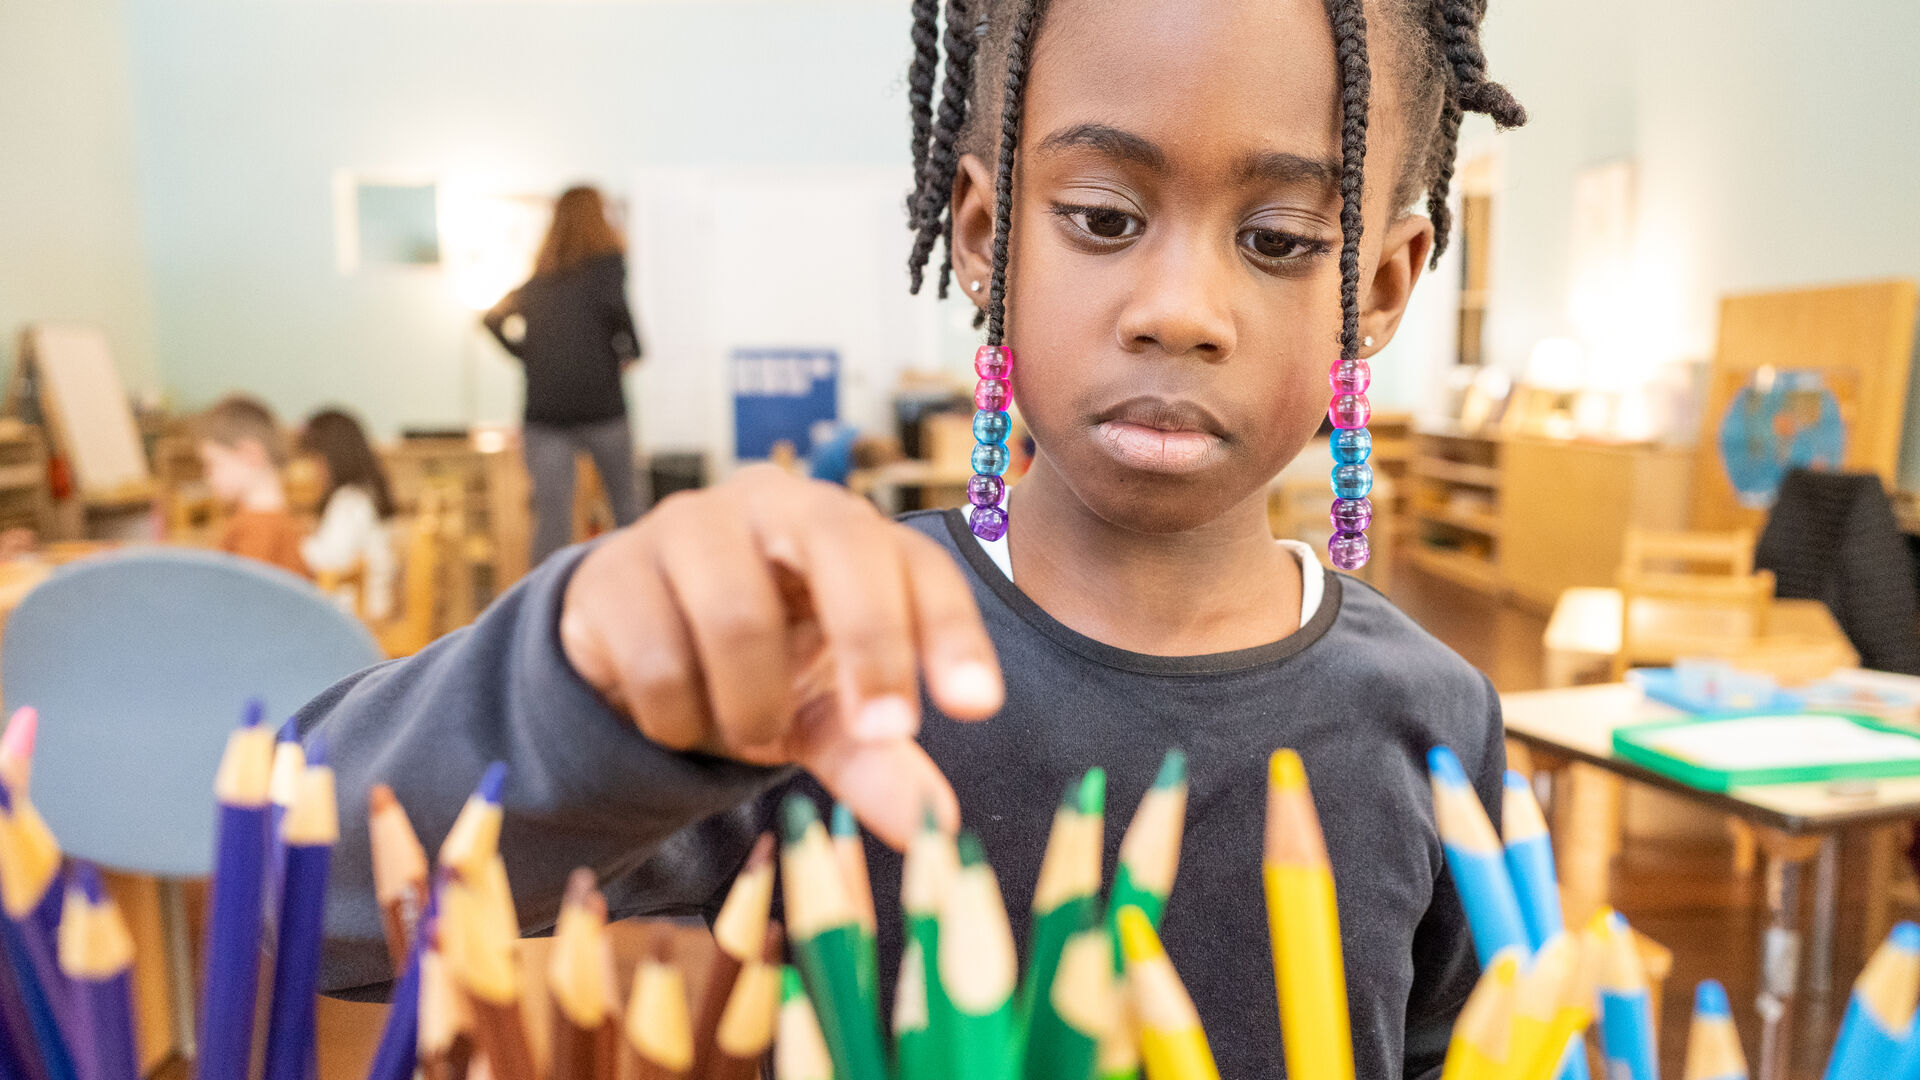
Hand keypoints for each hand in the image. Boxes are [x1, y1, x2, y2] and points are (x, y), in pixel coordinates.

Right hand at [560, 465, 1002, 846]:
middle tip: (883, 733)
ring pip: (737, 617)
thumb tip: (936, 824)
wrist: (630, 647)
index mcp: (847, 531)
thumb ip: (878, 756)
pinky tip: (678, 717)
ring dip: (750, 708)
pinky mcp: (613, 570)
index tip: (977, 706)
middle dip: (870, 645)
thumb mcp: (824, 714)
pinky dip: (678, 718)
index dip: (950, 630)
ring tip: (747, 731)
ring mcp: (688, 526)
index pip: (917, 563)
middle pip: (841, 543)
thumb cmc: (758, 665)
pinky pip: (656, 659)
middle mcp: (776, 505)